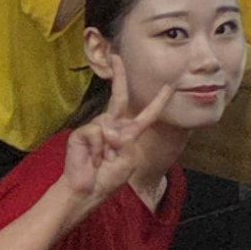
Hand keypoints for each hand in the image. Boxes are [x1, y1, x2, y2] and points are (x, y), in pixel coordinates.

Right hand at [58, 87, 173, 208]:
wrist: (88, 192)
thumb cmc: (108, 179)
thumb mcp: (128, 159)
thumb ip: (124, 140)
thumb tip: (109, 129)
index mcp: (128, 134)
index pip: (146, 114)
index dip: (158, 101)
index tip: (169, 87)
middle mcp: (111, 127)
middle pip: (118, 97)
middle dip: (119, 76)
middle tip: (116, 57)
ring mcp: (95, 128)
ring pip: (108, 122)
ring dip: (109, 145)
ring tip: (104, 160)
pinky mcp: (81, 134)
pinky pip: (96, 133)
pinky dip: (98, 148)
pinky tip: (94, 159)